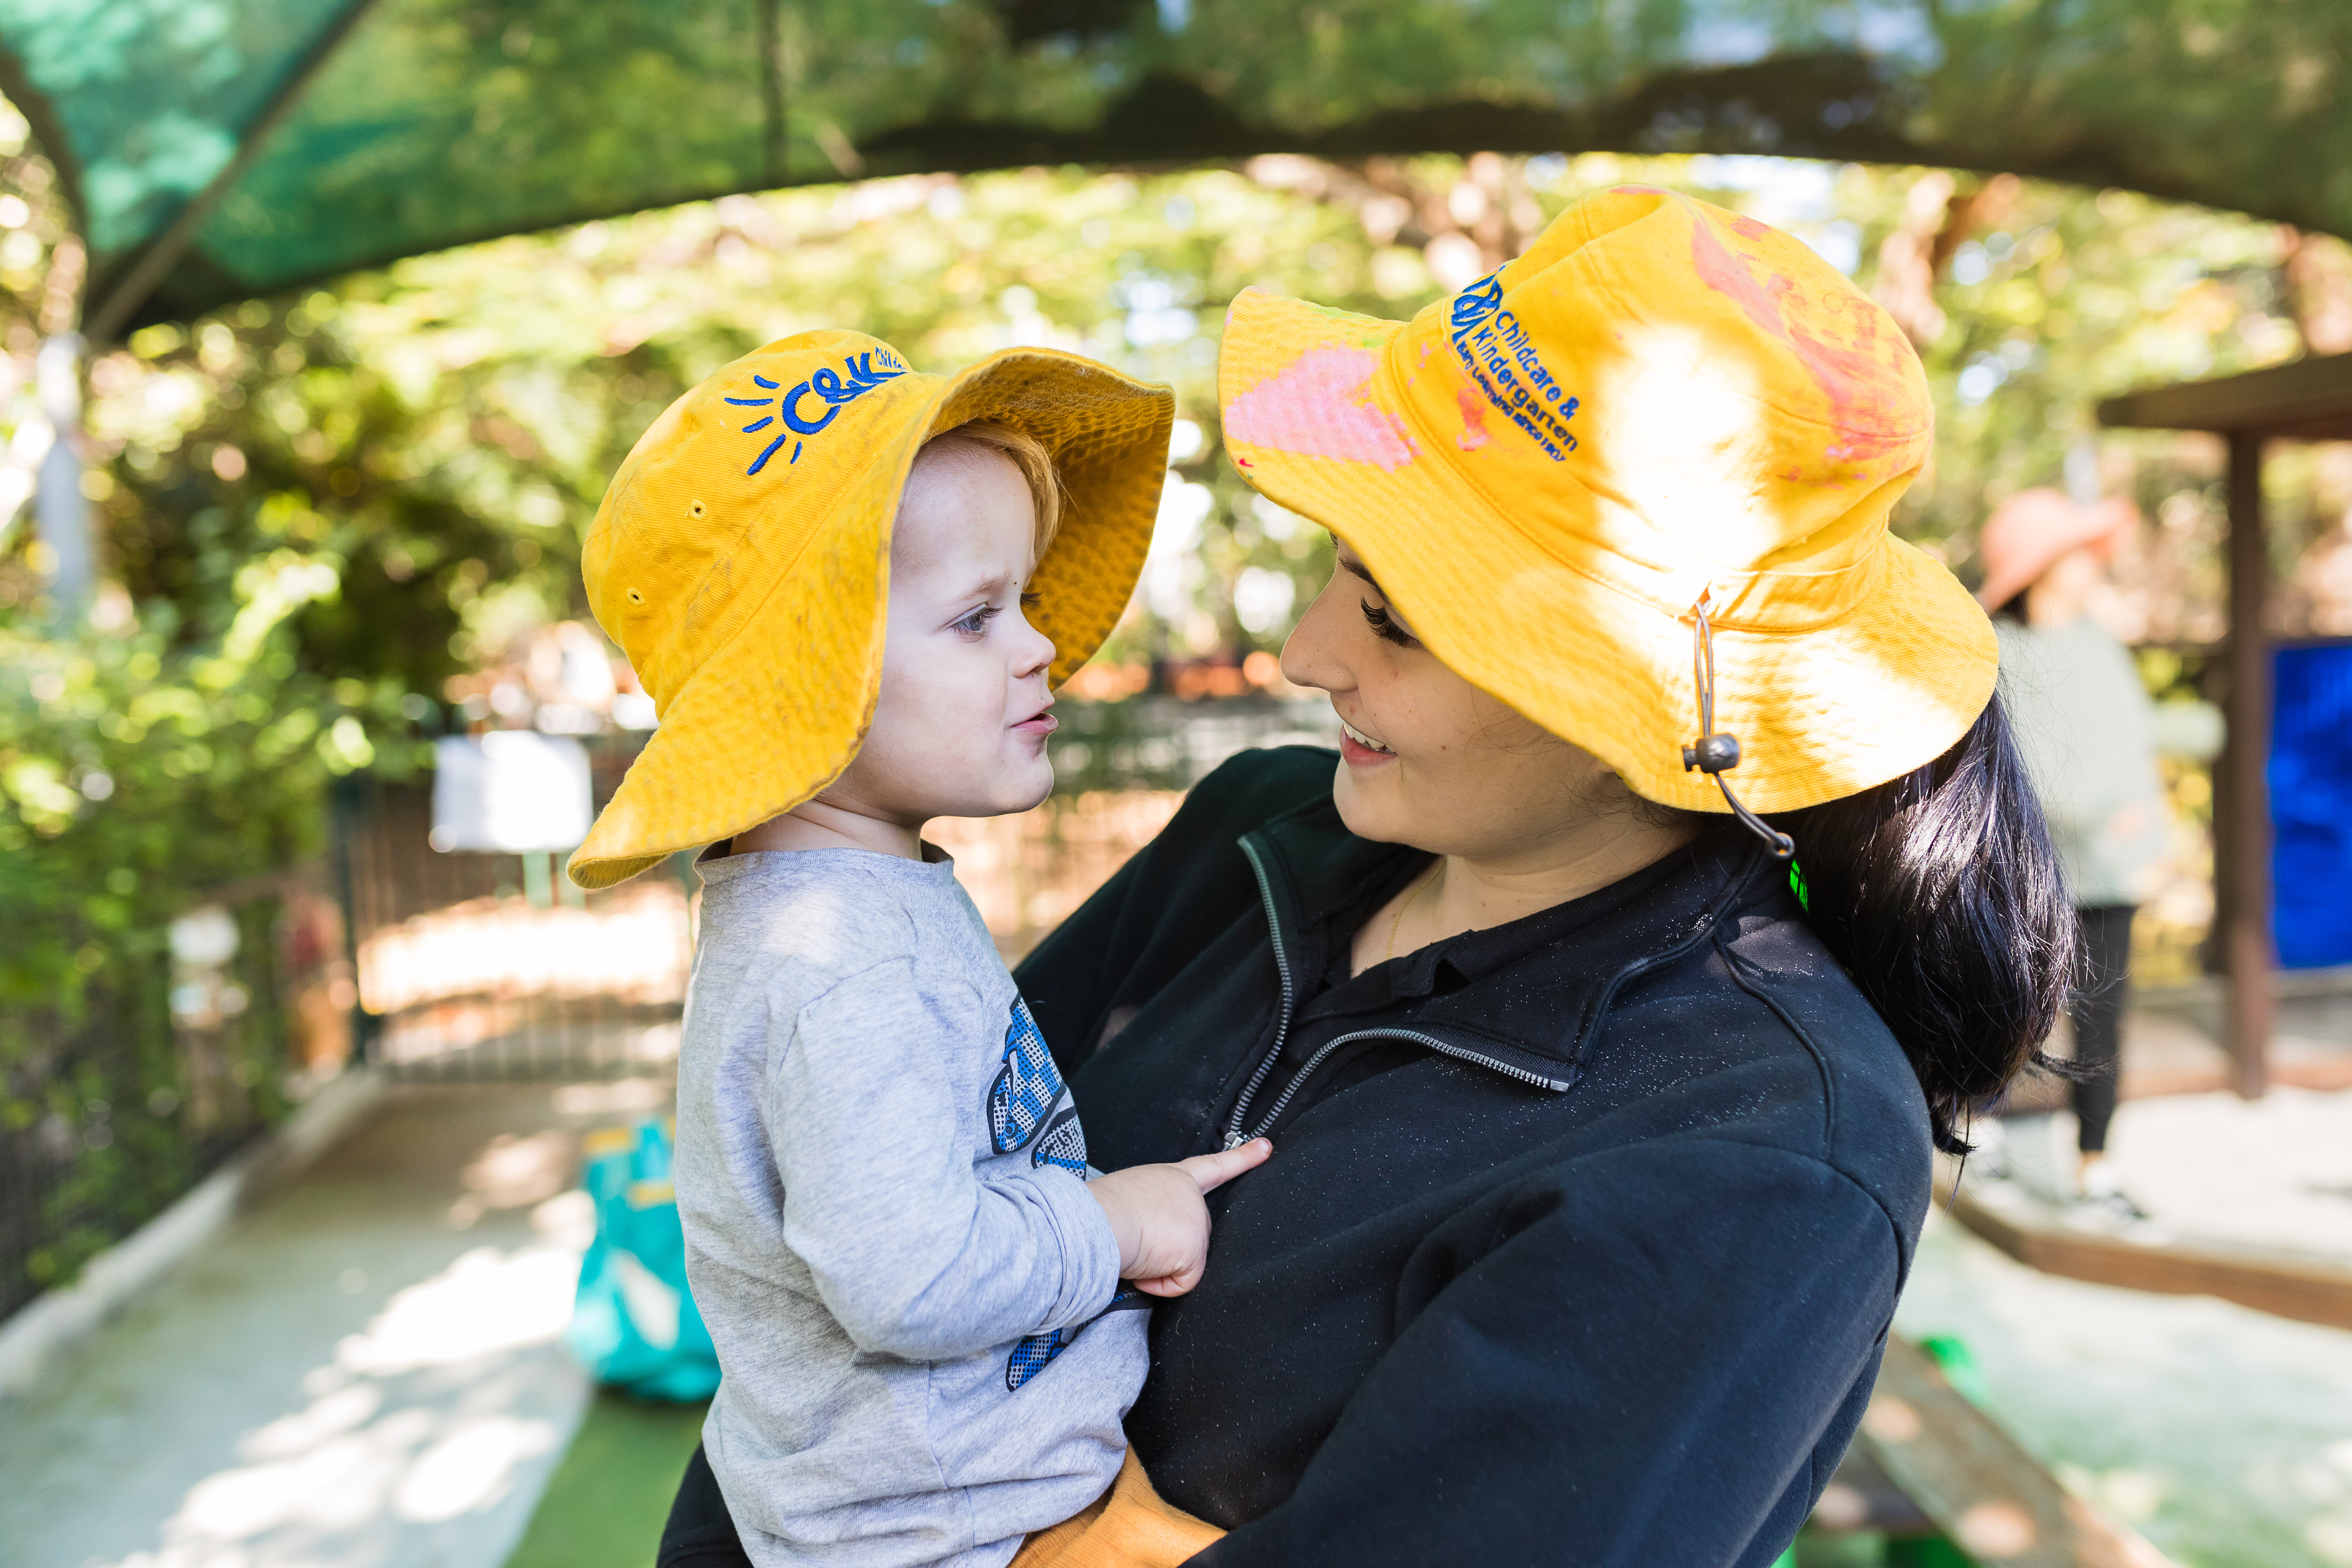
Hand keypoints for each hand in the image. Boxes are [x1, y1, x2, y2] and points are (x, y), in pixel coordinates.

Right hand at [1086, 1139, 1271, 1297]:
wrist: (1096, 1219)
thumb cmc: (1101, 1209)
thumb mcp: (1134, 1196)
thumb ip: (1158, 1209)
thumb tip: (1158, 1244)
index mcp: (1173, 1178)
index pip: (1213, 1166)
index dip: (1241, 1158)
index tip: (1266, 1147)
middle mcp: (1191, 1195)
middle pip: (1192, 1234)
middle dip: (1169, 1247)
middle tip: (1136, 1237)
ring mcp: (1197, 1221)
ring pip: (1184, 1262)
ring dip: (1158, 1264)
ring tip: (1134, 1246)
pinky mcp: (1195, 1248)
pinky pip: (1182, 1283)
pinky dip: (1159, 1284)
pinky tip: (1143, 1267)